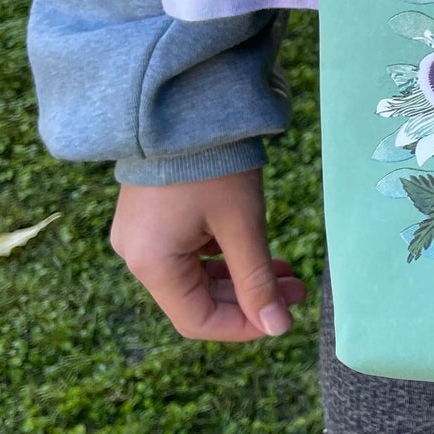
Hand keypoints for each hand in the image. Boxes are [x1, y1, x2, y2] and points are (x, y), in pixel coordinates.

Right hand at [111, 169, 307, 341]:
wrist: (183, 104)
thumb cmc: (213, 165)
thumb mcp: (242, 224)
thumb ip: (257, 279)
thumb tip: (278, 328)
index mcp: (151, 264)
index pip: (198, 320)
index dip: (243, 326)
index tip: (283, 319)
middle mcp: (137, 254)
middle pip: (198, 297)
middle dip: (250, 297)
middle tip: (297, 290)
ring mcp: (141, 233)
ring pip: (197, 273)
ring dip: (242, 274)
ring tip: (287, 270)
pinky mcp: (151, 214)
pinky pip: (189, 249)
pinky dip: (224, 253)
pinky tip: (258, 249)